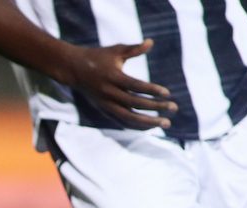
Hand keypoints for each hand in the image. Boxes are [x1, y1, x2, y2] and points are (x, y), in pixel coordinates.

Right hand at [59, 40, 176, 129]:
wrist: (73, 70)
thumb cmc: (98, 57)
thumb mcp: (115, 51)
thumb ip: (134, 49)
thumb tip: (151, 42)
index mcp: (113, 77)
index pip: (135, 86)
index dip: (152, 90)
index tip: (167, 94)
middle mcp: (109, 93)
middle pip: (135, 104)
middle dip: (155, 108)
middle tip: (174, 109)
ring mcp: (105, 104)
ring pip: (128, 118)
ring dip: (148, 123)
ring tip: (165, 124)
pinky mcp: (104, 110)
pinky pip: (121, 121)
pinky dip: (136, 125)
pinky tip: (150, 126)